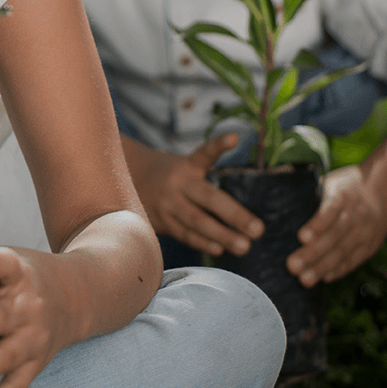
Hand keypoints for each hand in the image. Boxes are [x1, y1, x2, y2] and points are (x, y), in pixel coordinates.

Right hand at [120, 133, 263, 256]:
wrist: (128, 183)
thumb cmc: (174, 179)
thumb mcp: (187, 169)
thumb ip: (210, 185)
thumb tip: (243, 214)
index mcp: (188, 165)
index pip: (205, 153)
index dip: (218, 146)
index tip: (234, 138)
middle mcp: (178, 183)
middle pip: (208, 198)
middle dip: (234, 215)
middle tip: (258, 229)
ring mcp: (168, 203)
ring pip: (197, 221)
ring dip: (221, 235)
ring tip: (244, 246)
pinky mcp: (161, 221)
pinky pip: (184, 234)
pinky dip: (202, 242)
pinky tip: (219, 249)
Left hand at [287, 164, 386, 285]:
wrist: (383, 199)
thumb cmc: (345, 190)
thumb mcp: (333, 184)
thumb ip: (315, 194)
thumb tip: (283, 203)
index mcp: (345, 197)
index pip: (330, 212)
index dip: (317, 225)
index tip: (301, 237)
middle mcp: (357, 216)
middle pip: (334, 237)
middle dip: (313, 253)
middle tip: (292, 266)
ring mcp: (365, 234)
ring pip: (342, 252)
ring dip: (322, 267)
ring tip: (304, 280)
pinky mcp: (368, 247)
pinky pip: (353, 260)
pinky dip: (339, 270)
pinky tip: (324, 279)